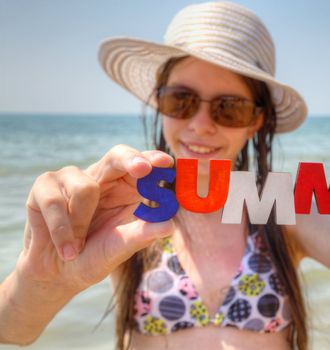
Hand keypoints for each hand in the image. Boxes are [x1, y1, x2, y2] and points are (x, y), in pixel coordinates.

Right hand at [19, 145, 174, 293]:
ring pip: (85, 187)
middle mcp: (103, 178)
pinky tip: (63, 246)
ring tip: (77, 247)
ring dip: (81, 225)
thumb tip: (170, 225)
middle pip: (118, 155)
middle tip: (143, 169)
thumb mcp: (119, 249)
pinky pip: (55, 200)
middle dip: (131, 160)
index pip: (143, 165)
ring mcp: (72, 178)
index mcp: (127, 189)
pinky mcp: (45, 185)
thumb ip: (141, 236)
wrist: (56, 275)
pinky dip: (60, 229)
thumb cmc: (93, 258)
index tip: (166, 162)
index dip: (153, 159)